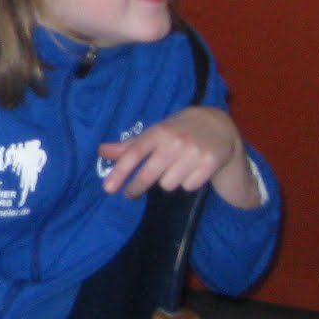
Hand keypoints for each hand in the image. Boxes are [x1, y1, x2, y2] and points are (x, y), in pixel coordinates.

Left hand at [98, 105, 259, 205]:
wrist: (217, 124)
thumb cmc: (178, 129)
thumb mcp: (154, 133)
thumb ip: (128, 145)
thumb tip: (101, 151)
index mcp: (158, 132)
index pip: (134, 153)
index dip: (120, 172)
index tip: (108, 188)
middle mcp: (175, 142)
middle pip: (149, 174)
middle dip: (136, 187)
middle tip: (129, 193)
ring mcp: (194, 153)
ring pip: (168, 184)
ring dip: (167, 181)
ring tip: (173, 169)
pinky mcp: (210, 164)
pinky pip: (188, 186)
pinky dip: (186, 183)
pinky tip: (191, 171)